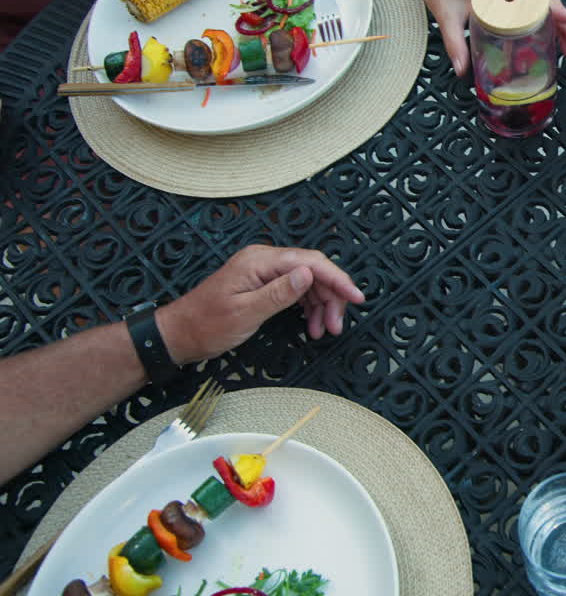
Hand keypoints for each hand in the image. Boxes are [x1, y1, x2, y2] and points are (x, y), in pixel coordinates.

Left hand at [156, 245, 365, 363]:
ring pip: (307, 282)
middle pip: (313, 271)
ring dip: (321, 305)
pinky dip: (308, 307)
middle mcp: (265, 260)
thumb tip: (308, 275)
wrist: (179, 335)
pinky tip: (311, 324)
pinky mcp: (263, 284)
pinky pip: (295, 290)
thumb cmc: (206, 325)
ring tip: (324, 330)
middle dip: (331, 297)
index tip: (356, 298)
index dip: (338, 279)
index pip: (310, 262)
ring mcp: (264, 271)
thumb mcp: (245, 313)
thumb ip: (279, 293)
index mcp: (260, 261)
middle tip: (336, 326)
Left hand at [421, 0, 565, 76]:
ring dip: (560, 31)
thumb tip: (462, 71)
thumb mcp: (447, 15)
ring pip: (544, 13)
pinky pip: (533, 15)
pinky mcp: (509, 3)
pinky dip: (546, 29)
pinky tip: (551, 46)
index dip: (556, 10)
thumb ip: (455, 43)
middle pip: (547, 7)